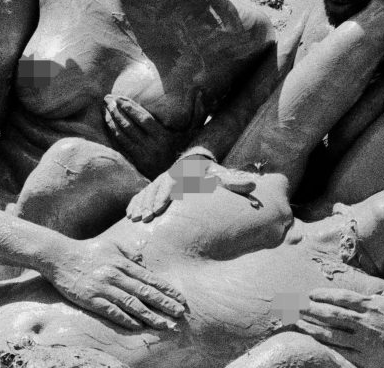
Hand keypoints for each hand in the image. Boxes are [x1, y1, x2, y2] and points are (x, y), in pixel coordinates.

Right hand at [46, 238, 186, 330]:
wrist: (60, 257)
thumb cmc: (87, 250)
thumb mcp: (110, 244)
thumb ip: (129, 252)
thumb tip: (144, 262)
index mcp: (121, 263)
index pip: (149, 278)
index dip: (167, 289)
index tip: (180, 298)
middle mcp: (115, 275)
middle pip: (145, 292)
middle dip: (165, 304)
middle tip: (180, 313)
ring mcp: (104, 288)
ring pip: (132, 304)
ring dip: (150, 316)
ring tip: (165, 324)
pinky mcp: (91, 299)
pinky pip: (112, 311)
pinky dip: (126, 319)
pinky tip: (139, 326)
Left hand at [103, 95, 190, 177]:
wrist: (184, 180)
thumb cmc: (189, 152)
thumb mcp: (196, 133)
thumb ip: (198, 113)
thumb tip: (201, 93)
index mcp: (164, 137)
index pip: (143, 119)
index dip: (129, 107)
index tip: (119, 97)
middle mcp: (151, 147)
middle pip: (128, 126)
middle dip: (115, 110)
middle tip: (106, 98)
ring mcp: (142, 157)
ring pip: (121, 136)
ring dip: (111, 121)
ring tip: (104, 108)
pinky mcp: (136, 164)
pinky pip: (121, 148)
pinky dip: (112, 135)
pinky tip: (107, 125)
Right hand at [126, 156, 257, 222]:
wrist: (199, 164)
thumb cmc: (212, 175)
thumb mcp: (224, 176)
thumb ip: (236, 182)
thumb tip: (253, 185)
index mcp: (185, 173)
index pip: (172, 183)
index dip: (165, 195)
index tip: (159, 208)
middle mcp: (170, 176)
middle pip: (156, 188)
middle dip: (150, 203)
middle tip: (145, 218)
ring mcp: (160, 181)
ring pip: (147, 191)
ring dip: (140, 204)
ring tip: (134, 218)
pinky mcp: (155, 187)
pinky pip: (142, 194)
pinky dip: (135, 203)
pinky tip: (130, 214)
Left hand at [296, 288, 383, 367]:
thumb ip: (378, 301)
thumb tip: (364, 296)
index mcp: (375, 307)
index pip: (342, 298)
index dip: (323, 295)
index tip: (311, 294)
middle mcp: (367, 323)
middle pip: (331, 314)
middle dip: (310, 309)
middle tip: (294, 305)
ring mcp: (364, 343)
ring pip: (331, 332)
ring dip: (311, 326)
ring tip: (297, 321)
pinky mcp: (364, 360)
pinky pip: (339, 349)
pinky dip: (324, 342)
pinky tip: (314, 338)